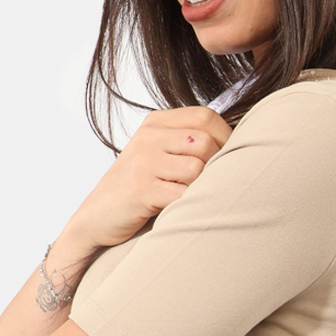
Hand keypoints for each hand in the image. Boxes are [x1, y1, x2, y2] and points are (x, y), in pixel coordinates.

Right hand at [62, 106, 231, 253]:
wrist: (96, 218)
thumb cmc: (137, 189)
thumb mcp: (157, 154)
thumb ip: (188, 142)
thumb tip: (240, 140)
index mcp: (155, 123)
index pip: (206, 117)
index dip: (227, 138)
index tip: (229, 159)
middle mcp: (148, 138)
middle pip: (205, 143)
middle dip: (216, 167)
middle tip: (209, 185)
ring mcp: (143, 163)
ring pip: (197, 169)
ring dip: (201, 188)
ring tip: (190, 197)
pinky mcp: (141, 190)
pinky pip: (184, 194)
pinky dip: (190, 205)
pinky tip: (182, 210)